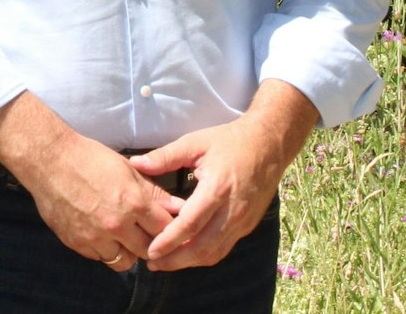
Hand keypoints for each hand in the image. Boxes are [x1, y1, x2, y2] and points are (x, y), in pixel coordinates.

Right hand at [22, 132, 184, 270]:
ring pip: (124, 261)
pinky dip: (104, 250)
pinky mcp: (77, 243)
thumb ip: (153, 191)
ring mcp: (96, 237)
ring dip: (127, 251)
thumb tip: (177, 206)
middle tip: (145, 233)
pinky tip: (101, 233)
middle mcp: (117, 225)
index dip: (169, 228)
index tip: (165, 226)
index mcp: (134, 202)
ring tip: (123, 237)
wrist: (50, 160)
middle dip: (151, 243)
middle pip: (147, 250)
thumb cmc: (90, 158)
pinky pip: (100, 258)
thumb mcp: (127, 168)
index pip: (165, 229)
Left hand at [128, 80, 317, 270]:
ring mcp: (244, 220)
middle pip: (203, 247)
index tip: (150, 251)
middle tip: (153, 264)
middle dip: (177, 260)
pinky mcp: (249, 225)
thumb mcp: (195, 143)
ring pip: (215, 252)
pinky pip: (225, 246)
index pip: (190, 224)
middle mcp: (233, 210)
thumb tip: (135, 163)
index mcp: (217, 189)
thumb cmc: (230, 141)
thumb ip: (165, 157)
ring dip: (190, 262)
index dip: (169, 241)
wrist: (270, 144)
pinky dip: (205, 254)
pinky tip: (188, 253)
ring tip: (166, 263)